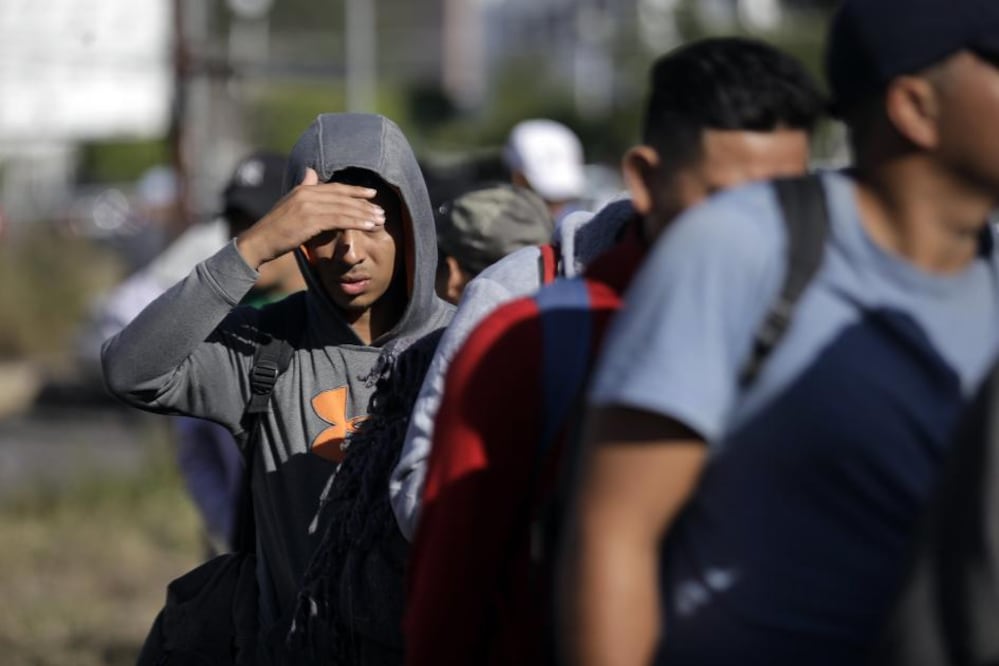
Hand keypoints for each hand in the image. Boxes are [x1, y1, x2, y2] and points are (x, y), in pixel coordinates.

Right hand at [235, 167, 385, 268]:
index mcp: (303, 189)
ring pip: (344, 208)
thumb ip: (303, 189)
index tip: (371, 194)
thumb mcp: (289, 205)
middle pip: (343, 196)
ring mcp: (308, 206)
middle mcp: (306, 193)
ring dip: (365, 214)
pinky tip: (369, 226)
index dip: (355, 190)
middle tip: (381, 209)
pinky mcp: (310, 220)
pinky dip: (357, 222)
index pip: (335, 188)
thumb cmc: (275, 229)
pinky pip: (339, 219)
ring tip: (380, 220)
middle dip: (364, 203)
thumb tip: (311, 173)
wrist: (258, 242)